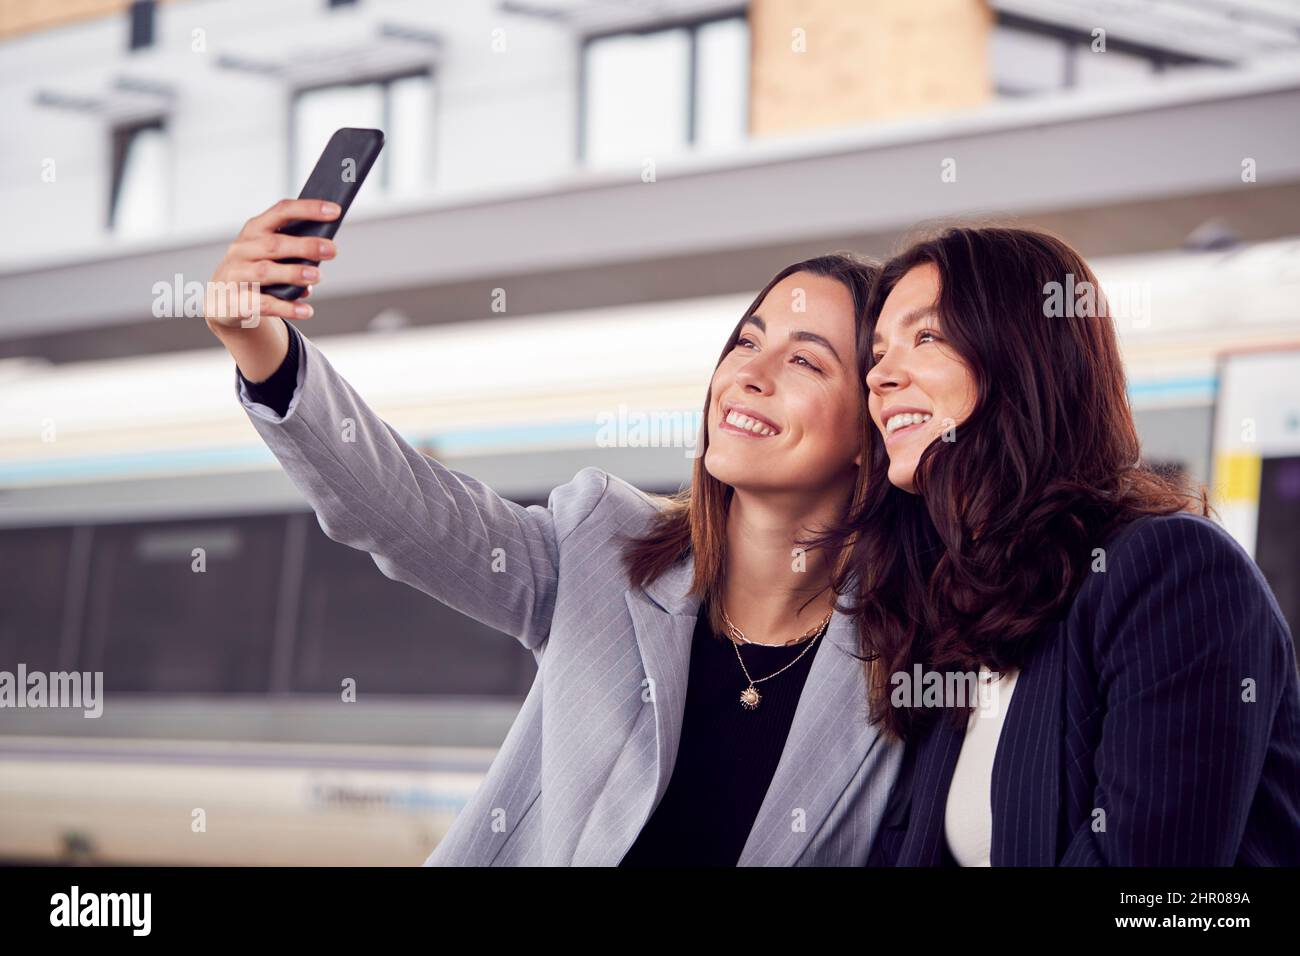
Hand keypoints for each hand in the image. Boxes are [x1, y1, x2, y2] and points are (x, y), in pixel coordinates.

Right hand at [204, 198, 338, 329]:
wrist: (223, 300)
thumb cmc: (256, 269)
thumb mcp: (269, 254)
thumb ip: (293, 253)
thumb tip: (319, 262)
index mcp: (255, 230)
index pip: (281, 212)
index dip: (308, 209)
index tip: (335, 210)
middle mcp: (242, 249)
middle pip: (274, 244)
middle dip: (305, 246)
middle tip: (332, 250)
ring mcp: (235, 274)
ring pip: (265, 271)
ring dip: (293, 273)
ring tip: (317, 276)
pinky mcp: (234, 301)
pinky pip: (262, 303)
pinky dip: (287, 307)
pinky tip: (307, 310)